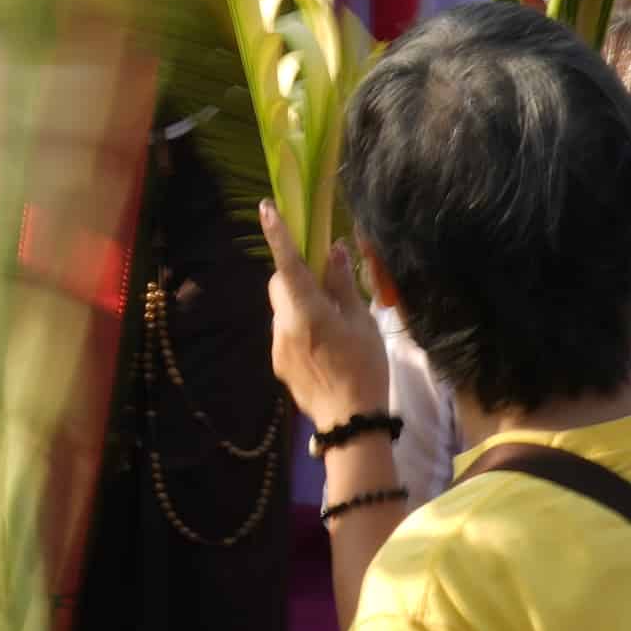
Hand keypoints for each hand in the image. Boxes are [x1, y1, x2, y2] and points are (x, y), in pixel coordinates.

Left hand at [258, 201, 389, 431]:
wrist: (350, 422)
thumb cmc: (364, 367)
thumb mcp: (362, 322)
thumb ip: (343, 284)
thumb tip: (333, 249)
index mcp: (306, 311)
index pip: (287, 263)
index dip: (277, 234)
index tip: (266, 207)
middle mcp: (283, 325)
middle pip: (281, 285)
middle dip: (297, 276)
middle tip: (327, 285)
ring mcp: (276, 346)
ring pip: (283, 309)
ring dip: (300, 305)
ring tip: (332, 326)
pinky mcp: (277, 362)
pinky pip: (284, 331)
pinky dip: (299, 327)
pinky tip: (324, 348)